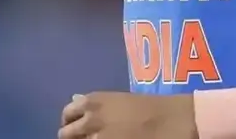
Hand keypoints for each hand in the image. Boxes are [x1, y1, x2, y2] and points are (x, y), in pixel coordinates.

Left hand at [59, 92, 196, 138]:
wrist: (170, 120)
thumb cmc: (149, 107)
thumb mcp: (118, 100)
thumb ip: (95, 104)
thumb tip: (75, 100)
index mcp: (92, 102)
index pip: (66, 115)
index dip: (69, 123)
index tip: (76, 128)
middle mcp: (90, 119)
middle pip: (65, 134)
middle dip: (72, 138)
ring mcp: (97, 138)